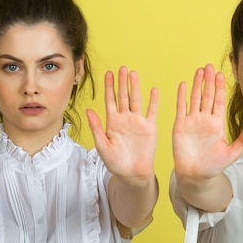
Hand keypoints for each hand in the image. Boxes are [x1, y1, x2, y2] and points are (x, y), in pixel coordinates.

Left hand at [86, 66, 157, 183]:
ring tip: (133, 73)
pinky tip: (153, 90)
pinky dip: (153, 101)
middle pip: (123, 96)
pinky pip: (152, 111)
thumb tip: (89, 110)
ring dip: (135, 87)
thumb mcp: (102, 146)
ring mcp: (138, 122)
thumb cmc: (115, 163)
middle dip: (122, 82)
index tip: (108, 73)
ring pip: (136, 100)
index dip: (109, 87)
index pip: (110, 100)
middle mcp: (125, 119)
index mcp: (112, 122)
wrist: (132, 174)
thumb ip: (96, 128)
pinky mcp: (150, 127)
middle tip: (122, 68)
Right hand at [172, 64, 242, 184]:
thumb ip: (242, 140)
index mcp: (216, 124)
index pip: (218, 101)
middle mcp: (204, 119)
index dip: (219, 87)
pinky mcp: (179, 126)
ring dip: (196, 84)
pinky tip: (182, 84)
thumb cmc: (213, 166)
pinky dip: (181, 96)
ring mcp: (191, 121)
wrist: (195, 176)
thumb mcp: (231, 154)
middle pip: (207, 95)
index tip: (220, 74)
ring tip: (198, 70)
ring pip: (194, 98)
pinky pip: (180, 108)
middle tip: (209, 66)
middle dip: (208, 81)